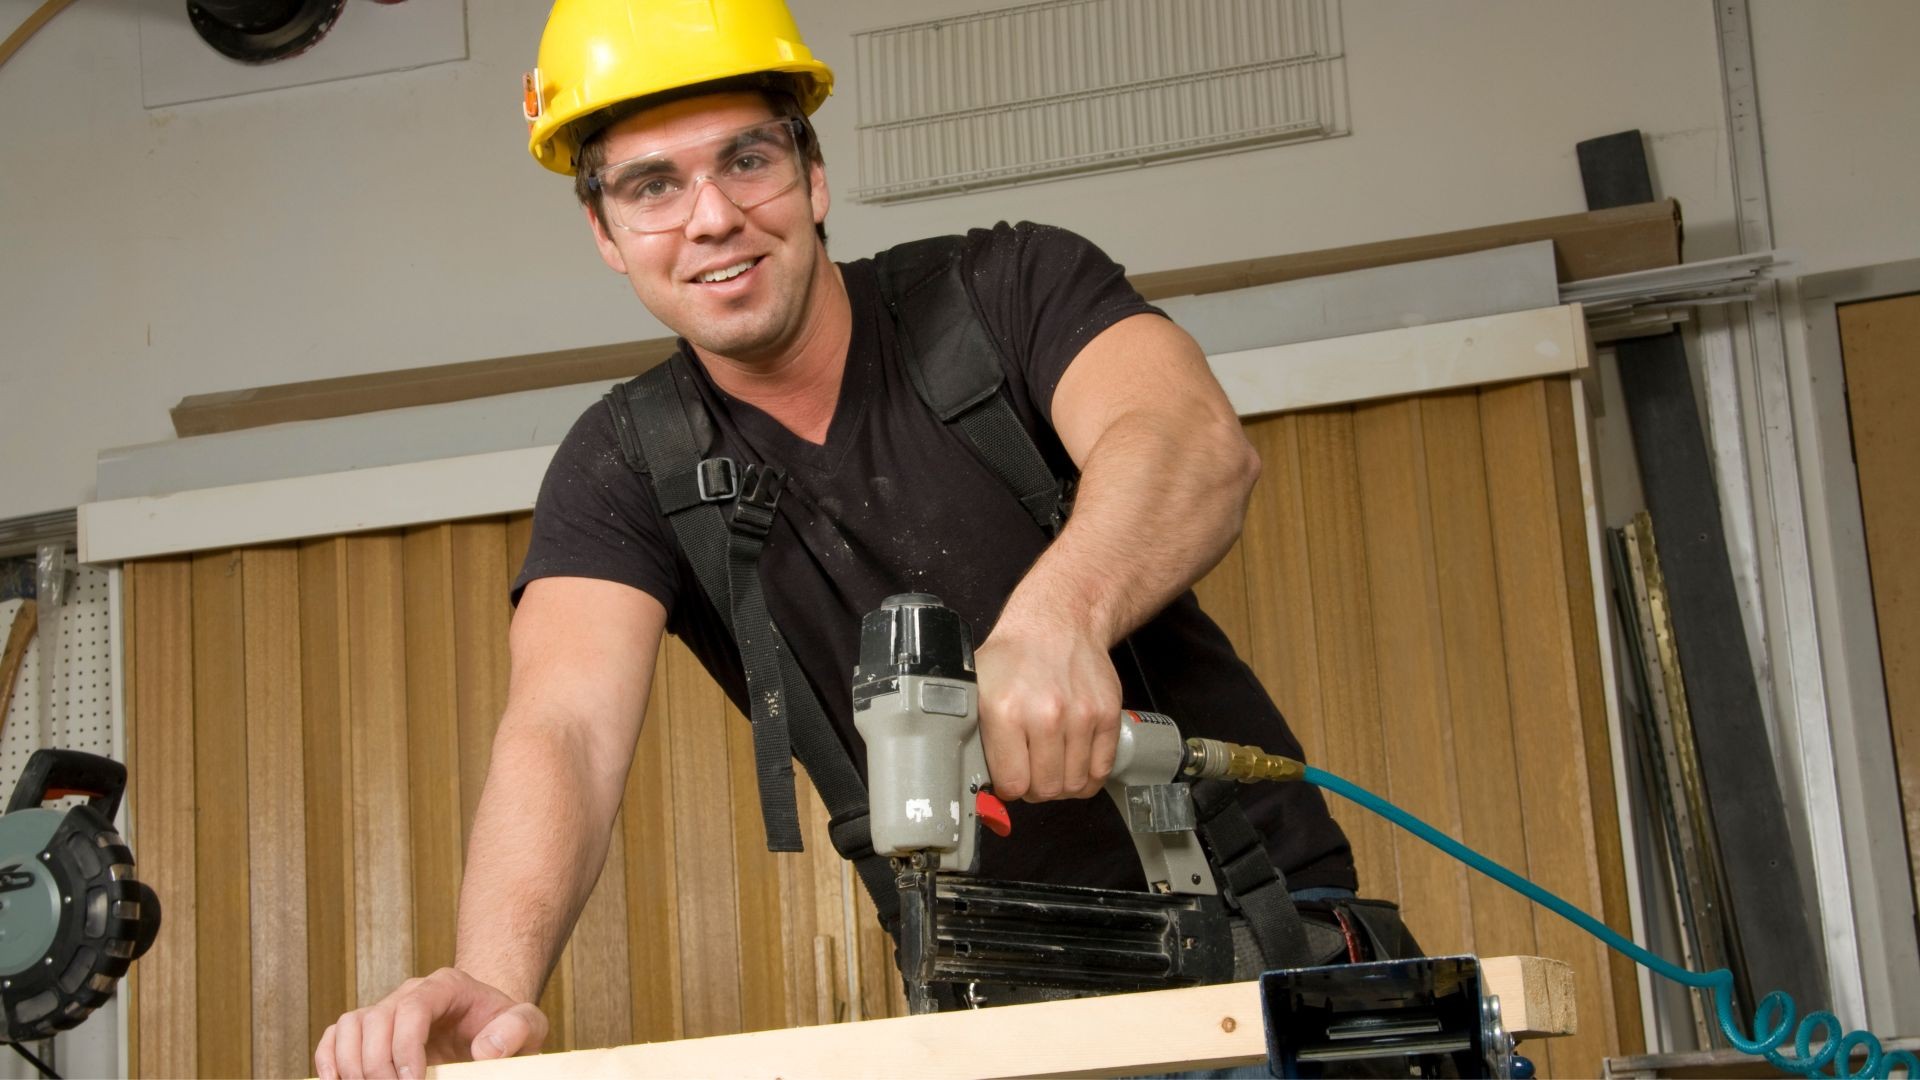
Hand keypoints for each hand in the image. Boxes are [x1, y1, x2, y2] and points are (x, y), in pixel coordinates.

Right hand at [314, 967, 547, 1078]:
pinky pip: (335, 1037)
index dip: (405, 1046)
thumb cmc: (507, 1027)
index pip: (413, 1007)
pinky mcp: (370, 1031)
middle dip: (378, 1065)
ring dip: (351, 1066)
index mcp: (447, 986)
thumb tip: (485, 1049)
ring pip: (350, 1027)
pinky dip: (329, 1060)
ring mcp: (386, 1010)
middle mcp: (410, 993)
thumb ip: (517, 1030)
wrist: (490, 1025)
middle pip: (376, 1020)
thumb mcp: (528, 1026)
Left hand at [974, 619, 1121, 801]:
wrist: (1058, 622)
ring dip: (1062, 783)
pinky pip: (1102, 770)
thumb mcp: (977, 688)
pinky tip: (1075, 763)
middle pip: (1045, 789)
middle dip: (1035, 789)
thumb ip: (976, 735)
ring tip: (1052, 766)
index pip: (1012, 784)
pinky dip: (1088, 776)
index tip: (1009, 778)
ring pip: (1075, 785)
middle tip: (1031, 774)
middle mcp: (1045, 715)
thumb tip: (975, 779)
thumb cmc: (1015, 656)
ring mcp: (1081, 716)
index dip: (1009, 787)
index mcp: (1005, 710)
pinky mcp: (1108, 714)